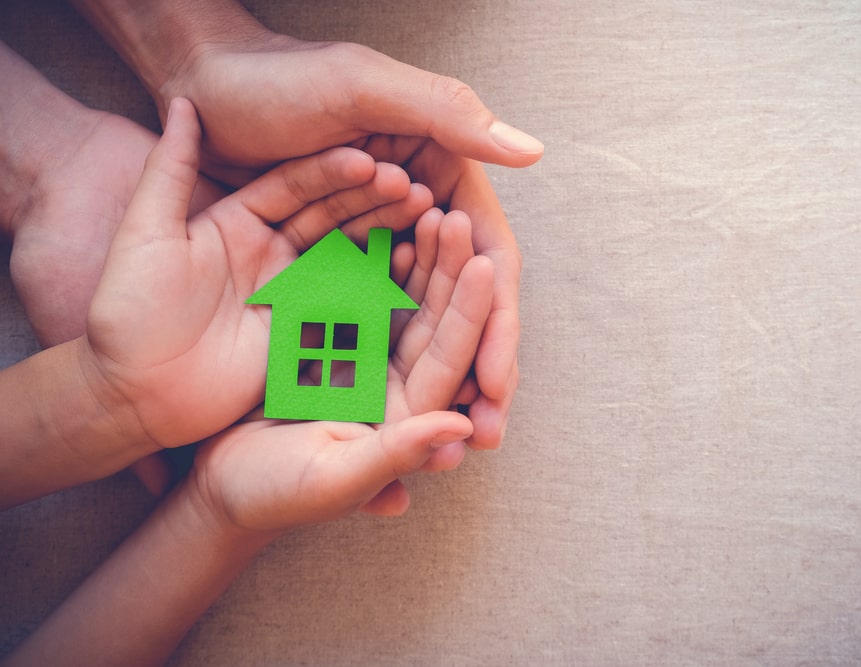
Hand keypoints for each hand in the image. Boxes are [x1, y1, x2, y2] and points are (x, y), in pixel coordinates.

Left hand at [82, 97, 433, 450]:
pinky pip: (346, 302)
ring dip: (381, 233)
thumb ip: (169, 169)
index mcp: (237, 221)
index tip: (368, 158)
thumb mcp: (146, 232)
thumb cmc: (128, 311)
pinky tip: (407, 263)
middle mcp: (270, 251)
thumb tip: (183, 100)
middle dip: (369, 198)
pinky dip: (377, 283)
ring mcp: (290, 291)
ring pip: (345, 254)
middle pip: (329, 215)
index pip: (293, 185)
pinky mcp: (302, 330)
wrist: (133, 393)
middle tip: (409, 185)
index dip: (331, 171)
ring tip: (422, 215)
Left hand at [161, 35, 526, 448]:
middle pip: (463, 300)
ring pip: (423, 319)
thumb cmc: (280, 78)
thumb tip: (532, 153)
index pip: (489, 257)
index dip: (501, 322)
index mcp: (441, 171)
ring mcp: (375, 240)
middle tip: (490, 432)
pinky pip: (370, 317)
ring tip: (454, 442)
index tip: (499, 383)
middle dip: (481, 368)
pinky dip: (389, 361)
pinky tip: (399, 410)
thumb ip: (447, 116)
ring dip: (445, 379)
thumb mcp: (362, 87)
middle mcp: (416, 212)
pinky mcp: (331, 260)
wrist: (202, 88)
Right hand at [190, 209, 493, 531]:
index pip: (447, 359)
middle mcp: (394, 383)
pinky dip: (369, 258)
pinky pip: (356, 291)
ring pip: (399, 298)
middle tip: (455, 218)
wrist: (217, 485)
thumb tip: (461, 430)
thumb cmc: (273, 495)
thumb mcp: (333, 478)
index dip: (466, 314)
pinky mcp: (328, 338)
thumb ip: (394, 454)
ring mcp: (363, 356)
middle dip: (446, 269)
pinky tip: (380, 221)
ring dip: (414, 255)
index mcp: (406, 416)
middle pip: (430, 319)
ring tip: (426, 205)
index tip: (481, 265)